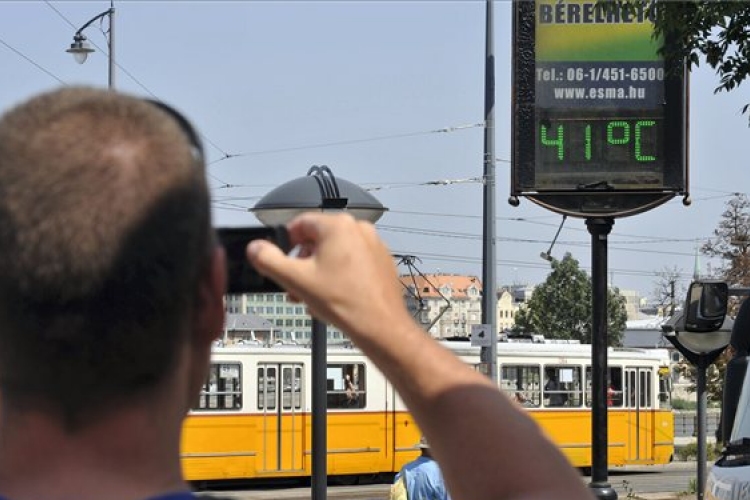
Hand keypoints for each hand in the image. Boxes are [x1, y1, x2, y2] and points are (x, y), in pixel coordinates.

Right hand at [246, 213, 411, 342]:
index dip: (284, 243)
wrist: (381, 326)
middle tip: (294, 285)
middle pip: (318, 240)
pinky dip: (339, 276)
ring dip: (319, 272)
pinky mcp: (381, 262)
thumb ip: (269, 260)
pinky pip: (353, 263)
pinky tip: (333, 297)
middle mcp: (359, 229)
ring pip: (336, 253)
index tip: (280, 260)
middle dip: (302, 263)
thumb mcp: (296, 280)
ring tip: (312, 296)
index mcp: (338, 226)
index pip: (300, 224)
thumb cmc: (345, 302)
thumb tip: (255, 248)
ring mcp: (373, 245)